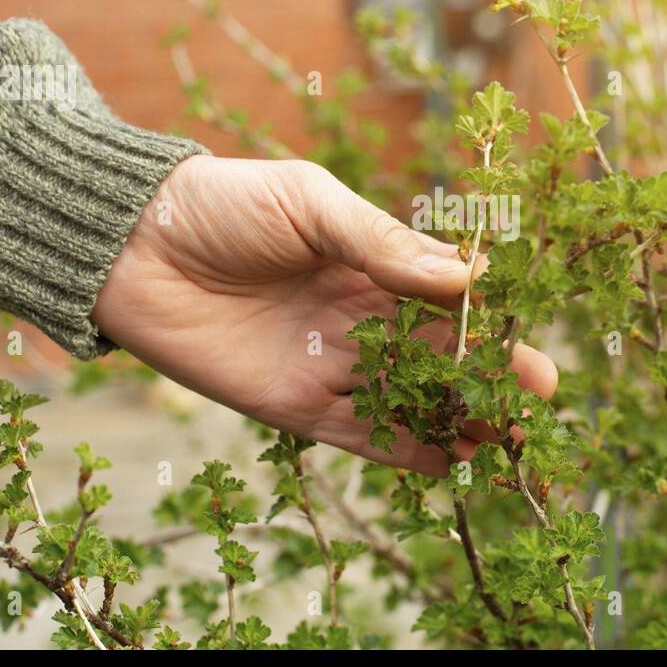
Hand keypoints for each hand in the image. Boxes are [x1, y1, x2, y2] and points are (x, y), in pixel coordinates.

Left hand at [91, 155, 556, 475]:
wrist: (131, 245)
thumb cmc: (222, 204)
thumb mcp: (311, 204)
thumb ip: (382, 245)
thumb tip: (466, 278)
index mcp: (369, 263)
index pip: (445, 298)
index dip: (489, 321)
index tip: (529, 339)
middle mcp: (358, 318)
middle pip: (437, 356)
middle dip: (487, 378)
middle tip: (536, 401)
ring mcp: (328, 364)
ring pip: (407, 399)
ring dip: (455, 419)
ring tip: (502, 438)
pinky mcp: (292, 405)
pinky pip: (359, 434)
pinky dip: (403, 450)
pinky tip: (448, 462)